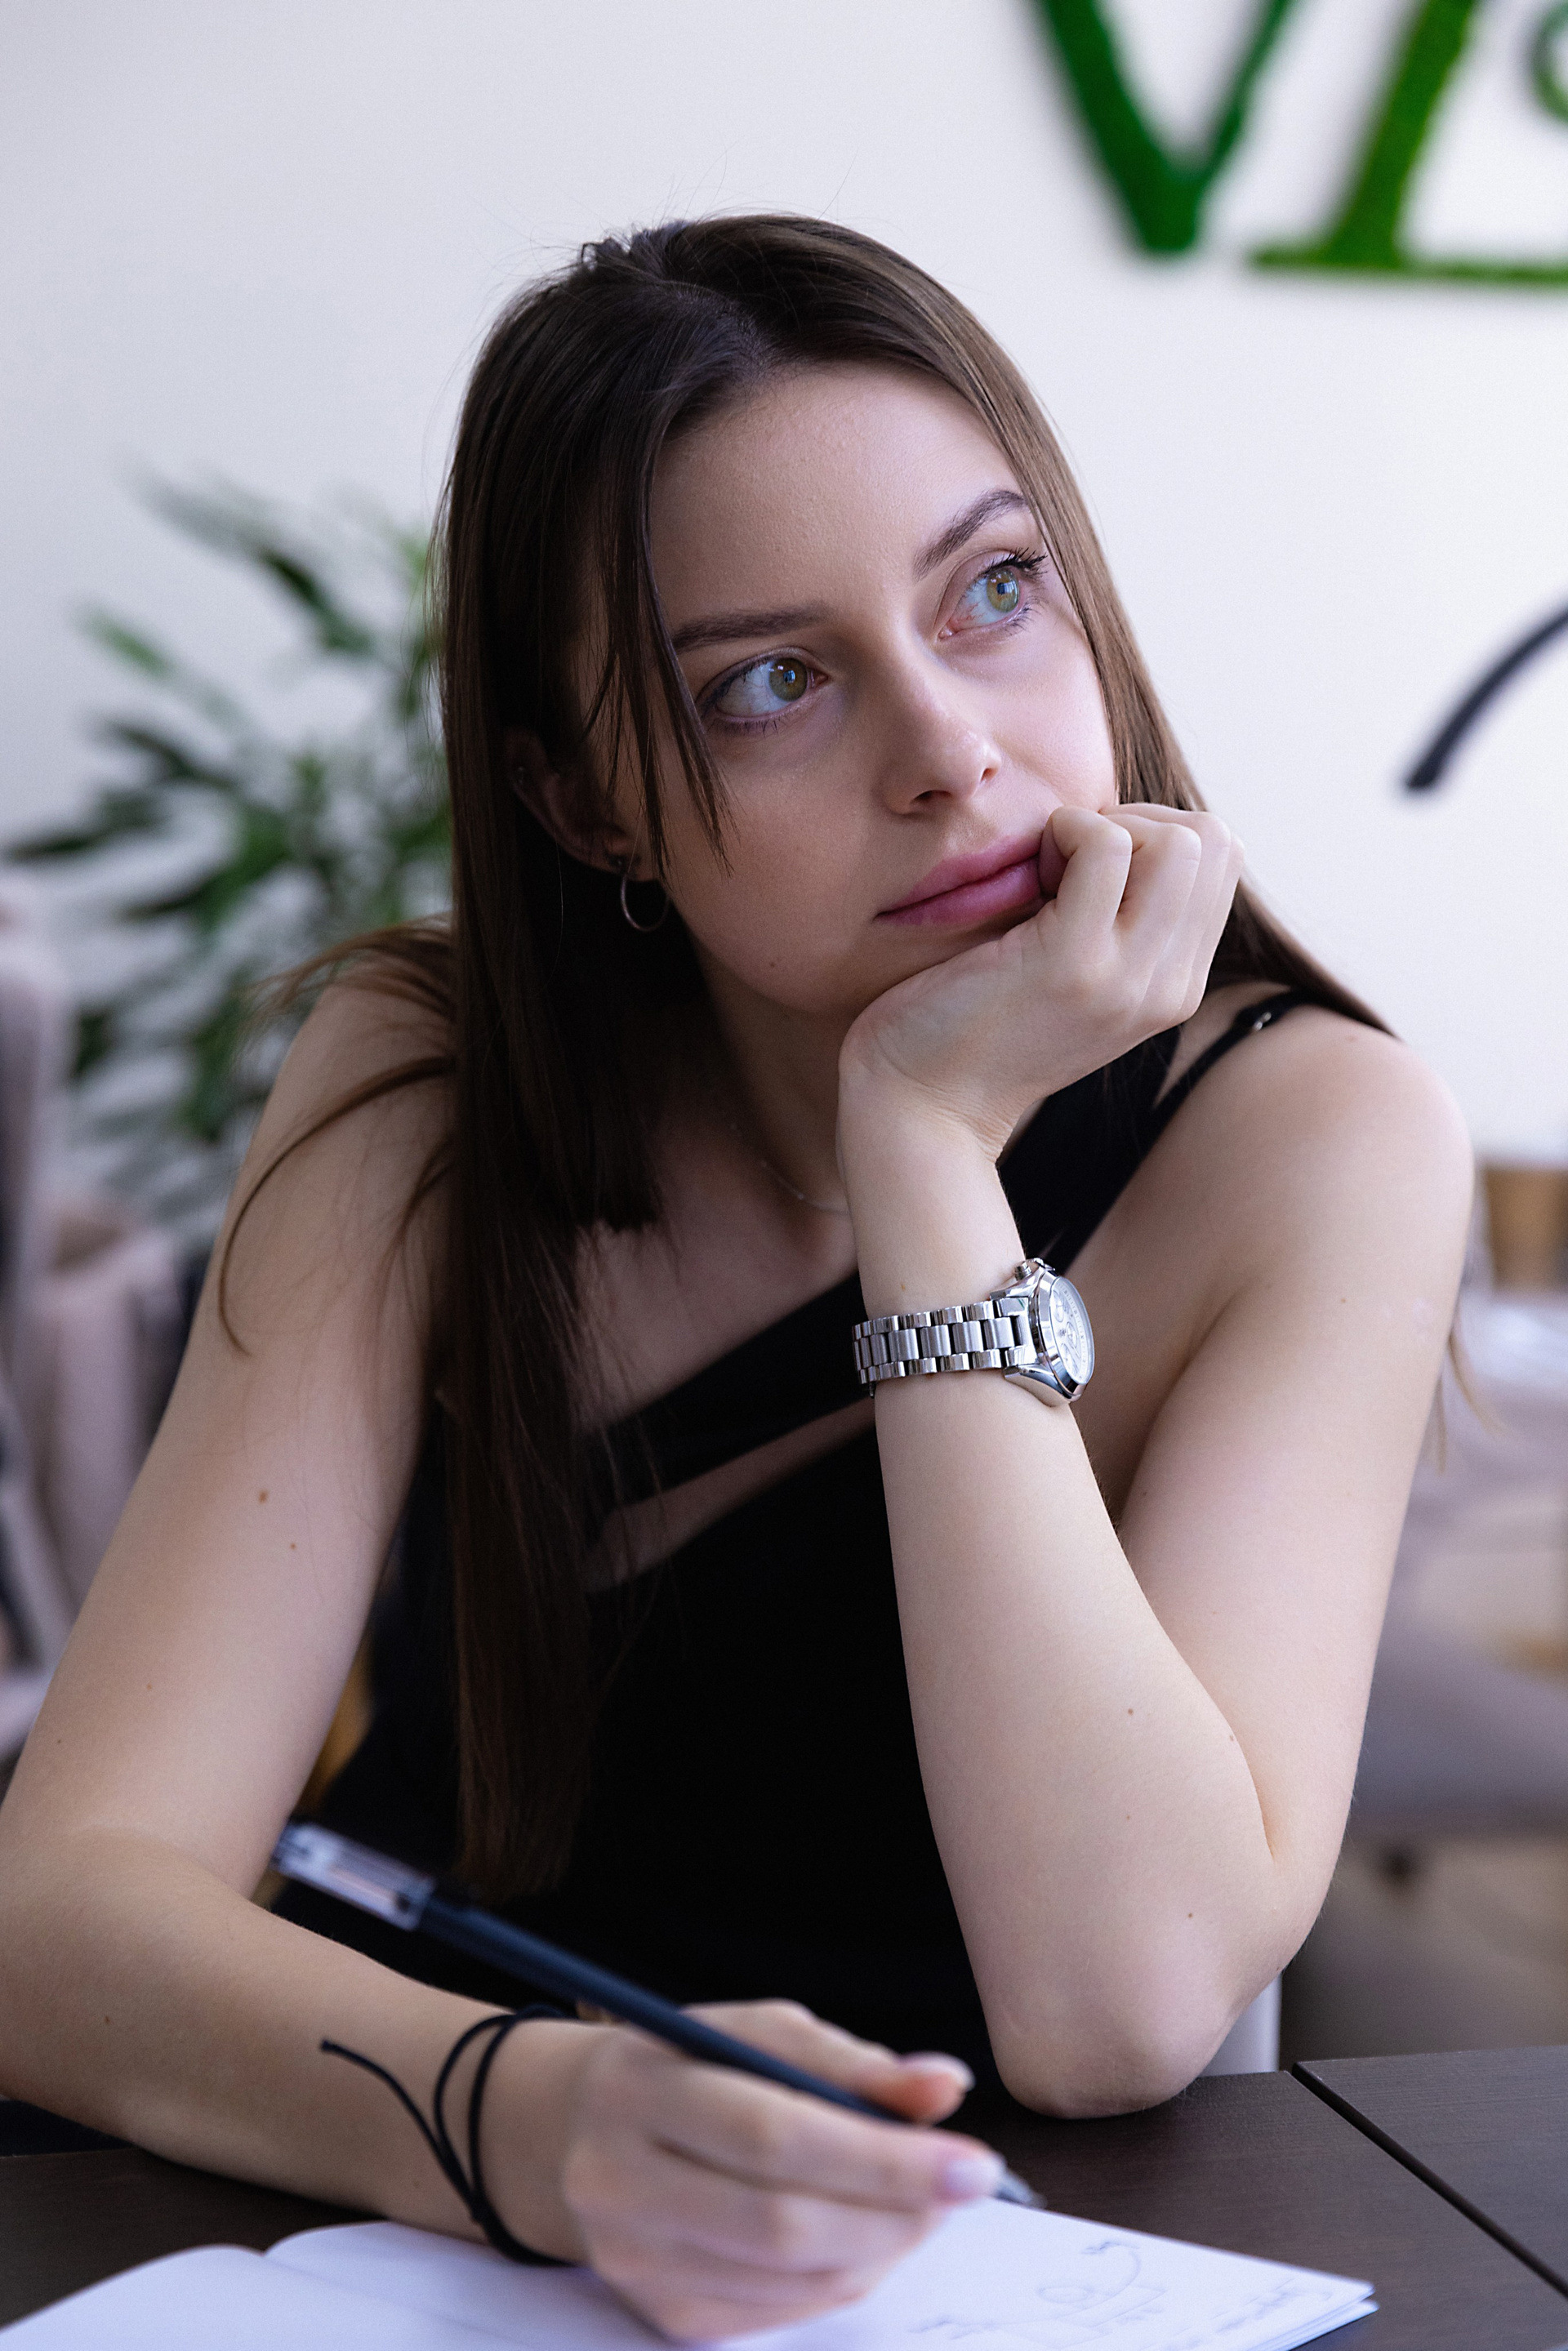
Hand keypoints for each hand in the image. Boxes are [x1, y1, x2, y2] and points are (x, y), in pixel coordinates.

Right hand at [491, 2001, 1000, 2340]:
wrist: (581, 2132)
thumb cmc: (689, 2068)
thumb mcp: (758, 2032)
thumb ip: (850, 2063)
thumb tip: (944, 2087)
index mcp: (642, 2087)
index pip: (775, 2133)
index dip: (883, 2156)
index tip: (973, 2160)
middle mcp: (621, 2181)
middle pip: (783, 2220)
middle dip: (897, 2209)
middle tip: (965, 2186)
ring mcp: (636, 2261)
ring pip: (791, 2277)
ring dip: (883, 2246)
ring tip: (922, 2204)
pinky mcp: (660, 2314)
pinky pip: (779, 2312)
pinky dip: (844, 2277)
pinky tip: (868, 2236)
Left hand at [840, 805, 1242, 1160]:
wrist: (920, 1107)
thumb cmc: (972, 1025)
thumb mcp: (1071, 976)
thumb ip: (1116, 921)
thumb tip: (1127, 829)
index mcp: (1176, 987)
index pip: (1222, 859)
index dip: (1151, 833)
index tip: (1081, 870)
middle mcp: (1169, 987)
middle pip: (1215, 841)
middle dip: (1137, 821)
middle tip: (1063, 865)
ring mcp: (1128, 978)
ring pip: (1182, 839)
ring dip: (1104, 825)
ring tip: (1048, 871)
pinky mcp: (1073, 963)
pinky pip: (1106, 845)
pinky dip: (1066, 828)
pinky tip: (1028, 870)